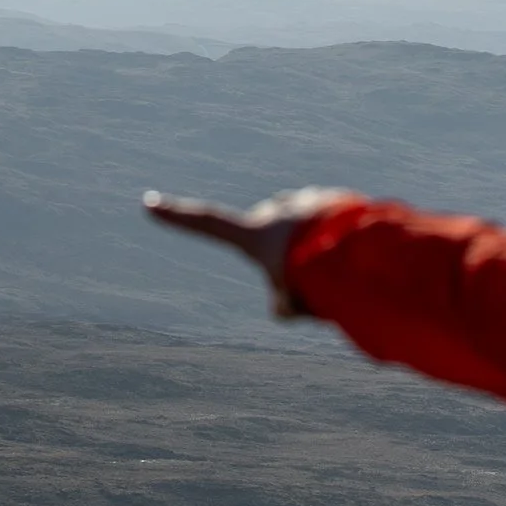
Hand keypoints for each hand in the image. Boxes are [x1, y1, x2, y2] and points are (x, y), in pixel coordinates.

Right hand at [142, 187, 354, 318]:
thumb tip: (284, 305)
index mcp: (255, 234)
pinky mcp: (335, 199)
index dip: (176, 216)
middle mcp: (276, 210)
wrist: (355, 247)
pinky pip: (335, 226)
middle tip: (316, 282)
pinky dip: (344, 243)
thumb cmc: (316, 277)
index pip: (205, 224)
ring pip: (309, 236)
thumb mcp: (292, 305)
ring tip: (342, 269)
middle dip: (295, 263)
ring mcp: (305, 200)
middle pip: (278, 247)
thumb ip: (283, 306)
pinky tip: (357, 255)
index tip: (148, 202)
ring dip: (322, 253)